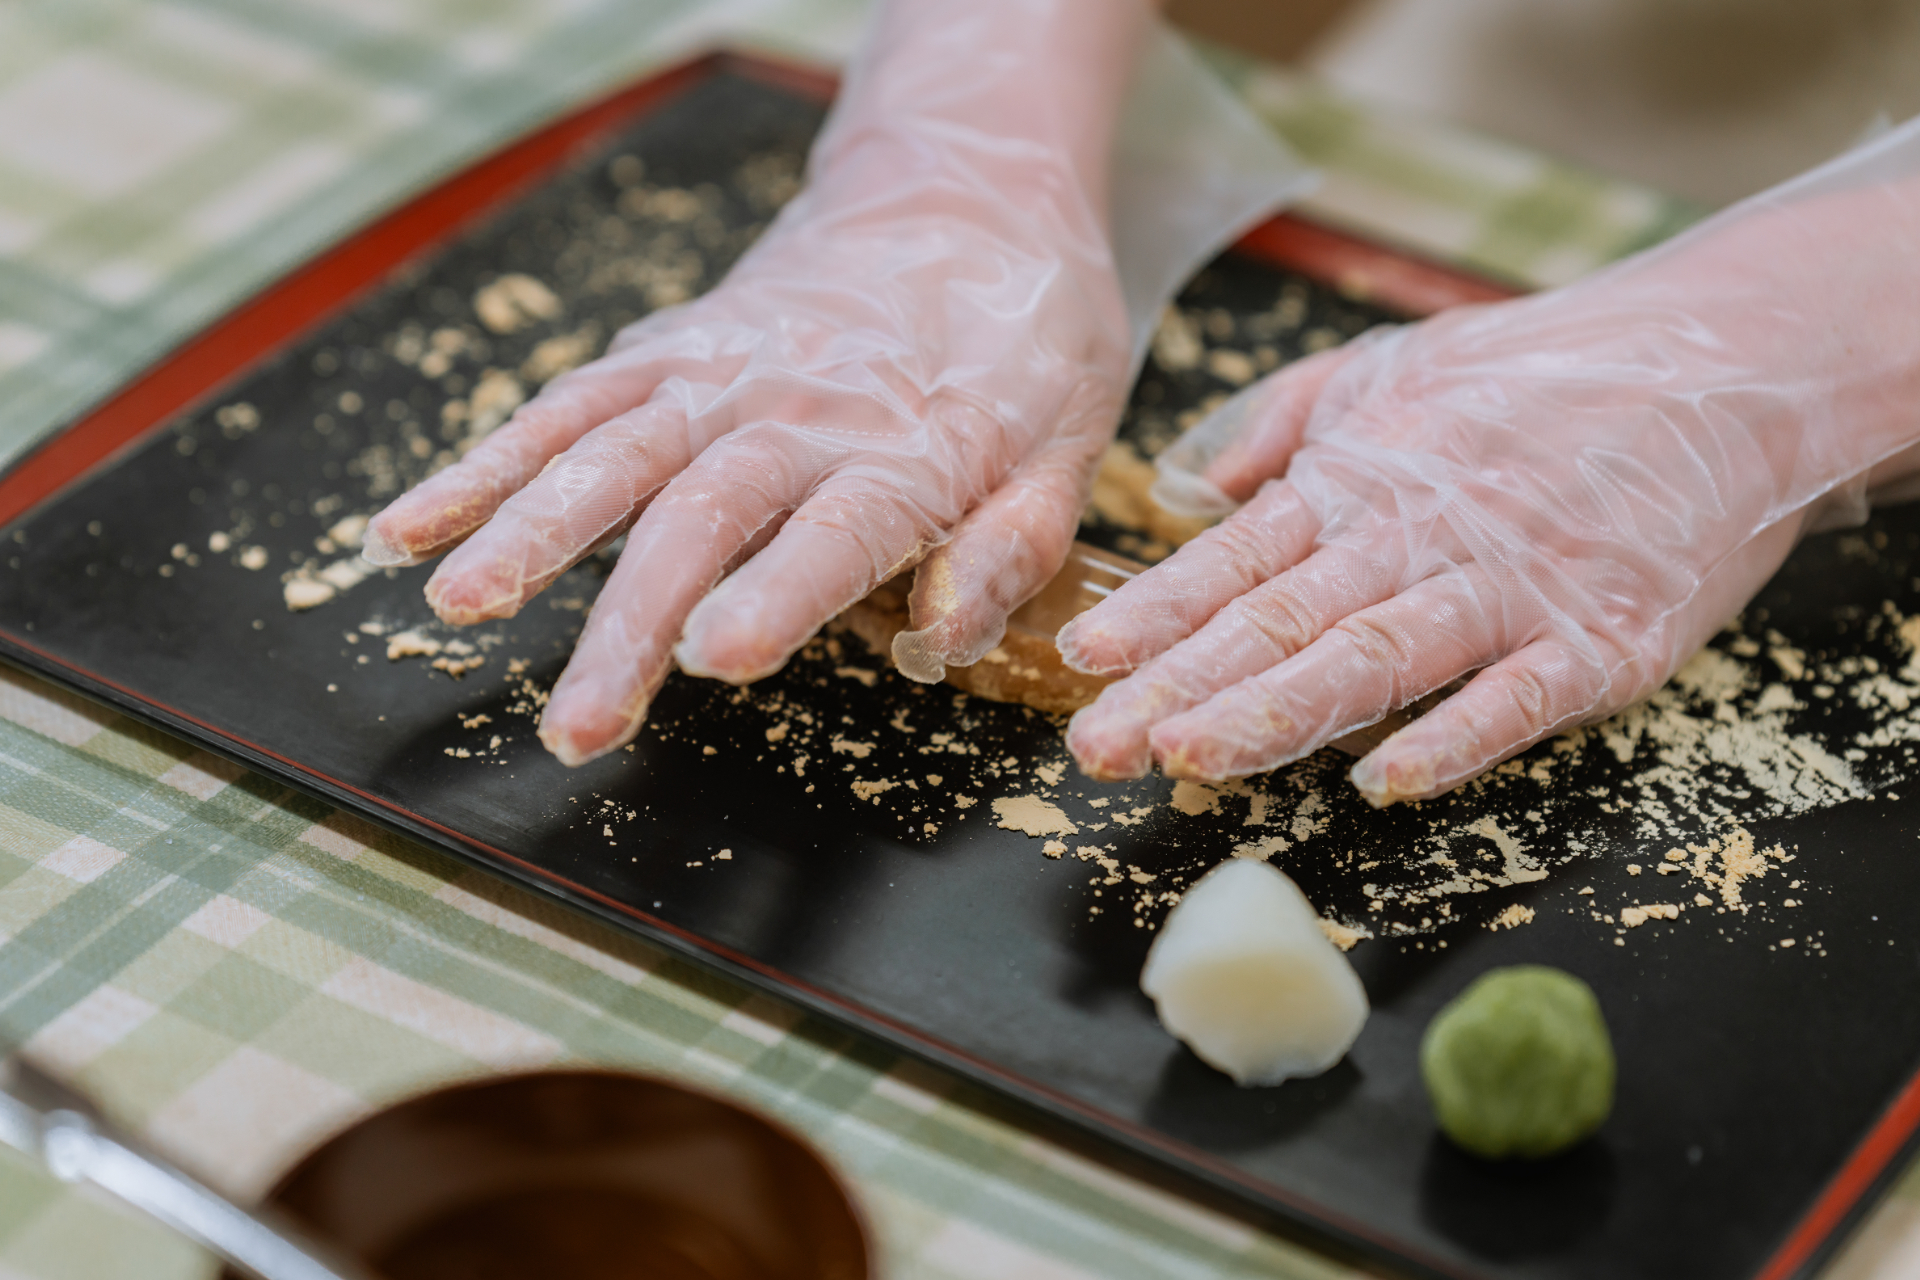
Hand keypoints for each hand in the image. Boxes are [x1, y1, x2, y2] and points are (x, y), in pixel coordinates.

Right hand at [363, 0, 1144, 764]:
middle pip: (701, 515)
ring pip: (608, 451)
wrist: (967, 194)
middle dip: (628, 621)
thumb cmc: (1027, 336)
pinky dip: (485, 461)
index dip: (776, 593)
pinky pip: (564, 403)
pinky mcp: (668, 351)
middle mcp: (795, 409)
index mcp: (908, 448)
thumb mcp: (1073, 441)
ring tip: (454, 605)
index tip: (715, 656)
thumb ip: (1011, 545)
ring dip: (526, 529)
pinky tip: (414, 523)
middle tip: (578, 723)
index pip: (835, 530)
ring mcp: (718, 375)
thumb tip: (944, 635)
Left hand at [1059, 161, 1919, 803]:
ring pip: (1374, 659)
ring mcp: (1509, 590)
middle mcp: (1417, 537)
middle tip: (1094, 747)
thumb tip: (1190, 488)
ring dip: (1276, 713)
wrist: (1722, 363)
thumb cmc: (1539, 376)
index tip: (1083, 658)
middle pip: (1280, 622)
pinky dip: (1452, 738)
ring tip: (1187, 757)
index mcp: (1359, 483)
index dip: (1155, 613)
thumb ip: (1283, 424)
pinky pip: (1516, 696)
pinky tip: (1382, 781)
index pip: (1235, 560)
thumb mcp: (1389, 366)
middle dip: (1178, 687)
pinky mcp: (1601, 638)